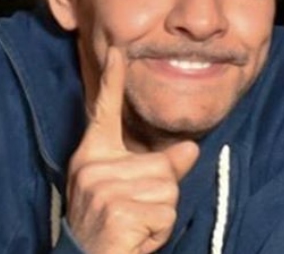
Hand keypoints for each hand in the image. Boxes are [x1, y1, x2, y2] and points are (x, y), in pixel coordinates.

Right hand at [66, 47, 200, 253]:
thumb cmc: (108, 232)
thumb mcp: (132, 194)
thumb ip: (160, 169)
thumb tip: (190, 148)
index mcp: (92, 157)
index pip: (105, 113)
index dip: (112, 79)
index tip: (119, 49)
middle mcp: (93, 168)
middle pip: (162, 165)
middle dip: (160, 196)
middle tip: (133, 216)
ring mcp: (104, 189)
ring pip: (168, 189)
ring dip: (160, 215)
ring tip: (133, 228)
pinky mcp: (119, 211)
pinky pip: (166, 213)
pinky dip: (158, 232)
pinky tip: (135, 238)